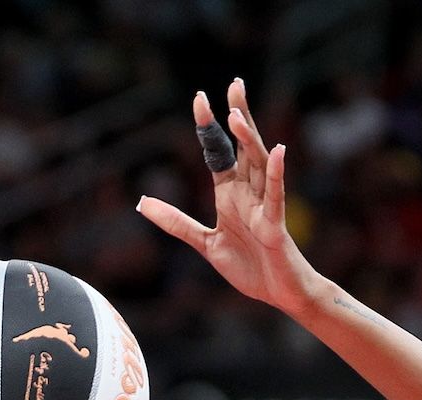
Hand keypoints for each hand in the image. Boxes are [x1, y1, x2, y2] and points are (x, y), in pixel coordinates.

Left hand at [138, 78, 322, 315]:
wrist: (279, 294)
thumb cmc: (249, 268)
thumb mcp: (205, 244)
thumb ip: (176, 222)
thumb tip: (142, 203)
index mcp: (230, 194)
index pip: (218, 152)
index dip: (209, 128)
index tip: (200, 99)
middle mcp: (248, 194)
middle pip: (243, 147)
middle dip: (238, 116)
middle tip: (235, 83)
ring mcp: (263, 206)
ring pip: (257, 165)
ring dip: (248, 139)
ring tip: (237, 114)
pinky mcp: (275, 224)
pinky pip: (276, 195)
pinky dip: (276, 173)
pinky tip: (278, 151)